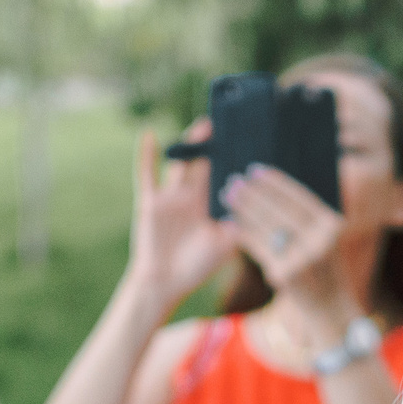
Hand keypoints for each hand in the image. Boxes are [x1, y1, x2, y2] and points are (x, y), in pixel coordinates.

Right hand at [126, 125, 237, 308]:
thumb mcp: (225, 246)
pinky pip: (147, 174)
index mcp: (212, 204)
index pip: (227, 175)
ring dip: (192, 143)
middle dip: (219, 143)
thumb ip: (238, 226)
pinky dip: (146, 155)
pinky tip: (149, 134)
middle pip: (208, 162)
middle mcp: (194, 195)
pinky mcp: (151, 201)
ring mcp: (172, 196)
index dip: (237, 158)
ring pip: (183, 163)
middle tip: (234, 121)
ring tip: (205, 123)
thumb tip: (256, 207)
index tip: (253, 139)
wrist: (164, 282)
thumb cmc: (197, 267)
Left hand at [222, 166, 358, 346]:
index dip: (276, 183)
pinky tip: (231, 223)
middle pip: (280, 210)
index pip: (300, 198)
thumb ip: (308, 218)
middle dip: (254, 194)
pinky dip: (243, 234)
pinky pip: (258, 248)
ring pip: (266, 227)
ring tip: (227, 195)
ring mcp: (302, 258)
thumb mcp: (325, 241)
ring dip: (244, 209)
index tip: (255, 170)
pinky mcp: (285, 274)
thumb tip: (272, 190)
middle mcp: (319, 240)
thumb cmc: (325, 271)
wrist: (332, 311)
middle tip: (234, 180)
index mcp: (331, 225)